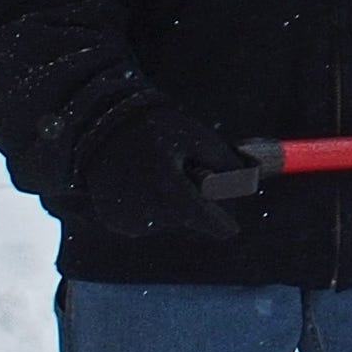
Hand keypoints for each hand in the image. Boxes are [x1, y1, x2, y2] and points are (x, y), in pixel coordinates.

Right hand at [72, 102, 246, 242]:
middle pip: (190, 221)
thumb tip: (250, 183)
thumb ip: (228, 165)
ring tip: (157, 172)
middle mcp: (147, 213)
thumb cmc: (155, 128)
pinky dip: (150, 207)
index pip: (211, 224)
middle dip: (194, 202)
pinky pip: (146, 222)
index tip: (230, 221)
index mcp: (171, 193)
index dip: (223, 220)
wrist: (102, 127)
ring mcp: (128, 221)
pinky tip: (141, 183)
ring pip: (168, 222)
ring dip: (171, 204)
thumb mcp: (199, 138)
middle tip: (181, 172)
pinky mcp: (115, 222)